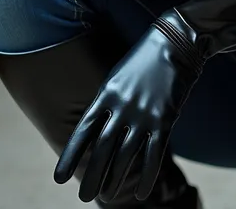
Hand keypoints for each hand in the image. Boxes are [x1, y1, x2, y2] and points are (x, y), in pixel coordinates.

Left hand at [53, 13, 202, 203]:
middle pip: (102, 150)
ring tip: (107, 196)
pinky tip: (141, 193)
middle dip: (92, 176)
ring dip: (115, 180)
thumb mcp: (118, 76)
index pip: (83, 132)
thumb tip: (97, 131)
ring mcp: (143, 114)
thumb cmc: (144, 59)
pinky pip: (153, 155)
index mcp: (106, 93)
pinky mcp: (165, 119)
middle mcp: (122, 106)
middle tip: (84, 197)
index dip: (71, 157)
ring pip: (125, 157)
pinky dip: (146, 177)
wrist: (176, 42)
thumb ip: (107, 103)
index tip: (59, 179)